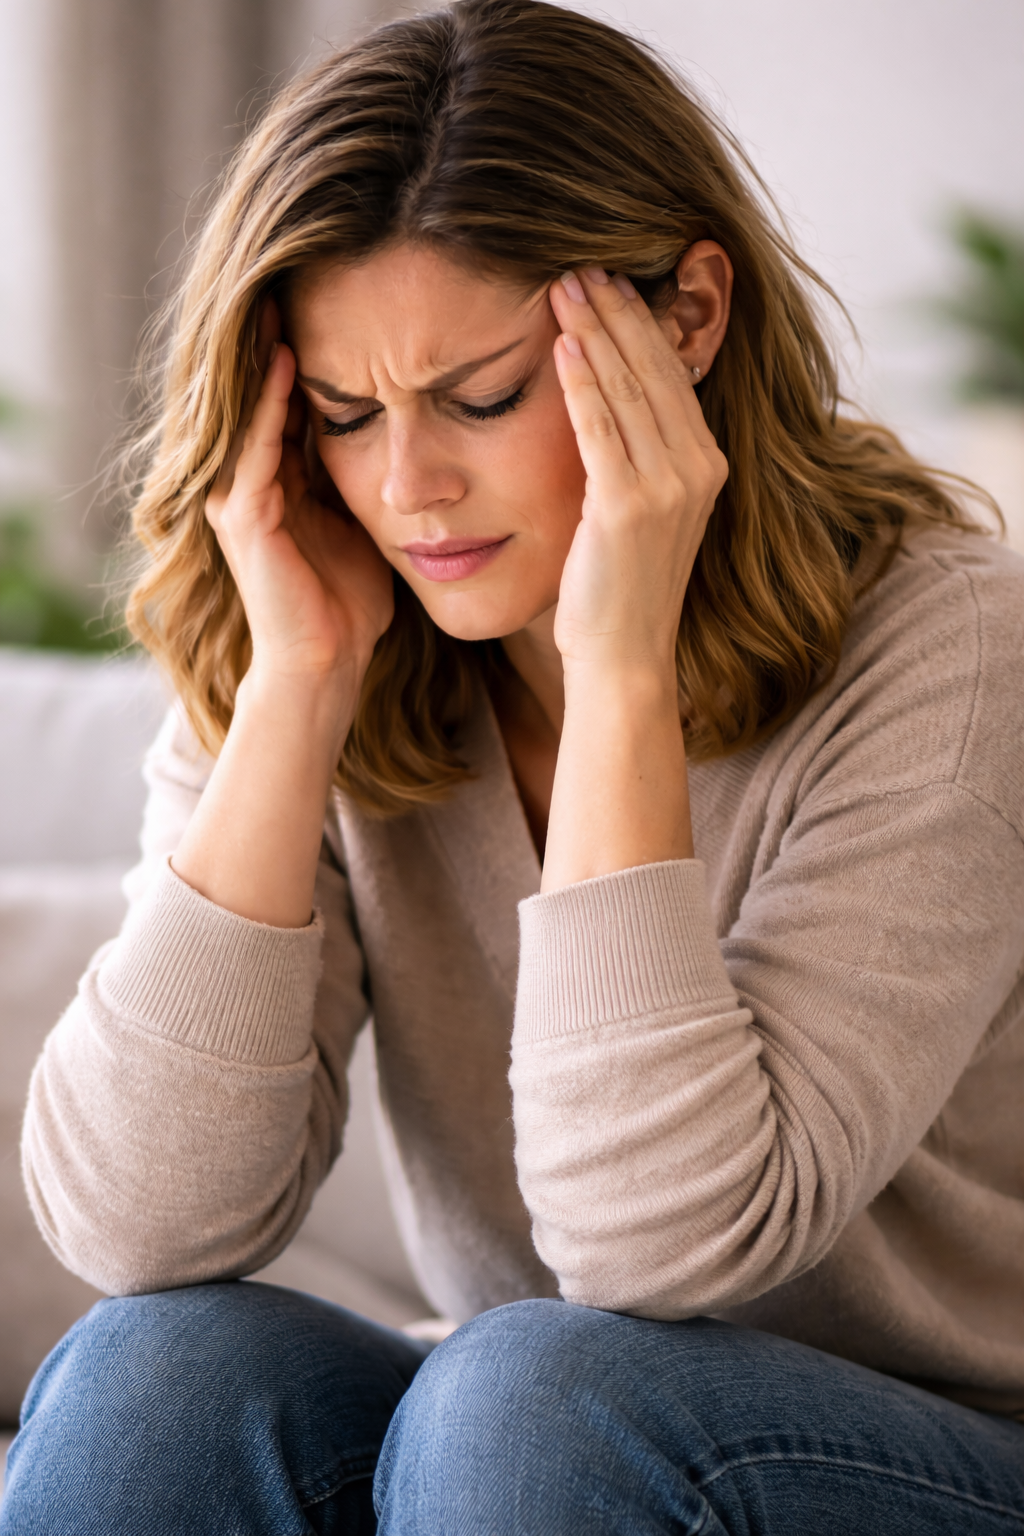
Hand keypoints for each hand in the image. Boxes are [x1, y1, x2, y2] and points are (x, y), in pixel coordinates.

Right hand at [205, 302, 393, 700]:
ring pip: (253, 409)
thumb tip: (427, 440)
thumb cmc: (354, 603)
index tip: (344, 293)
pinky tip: (285, 360)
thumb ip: (377, 479)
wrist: (327, 664)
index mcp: (285, 477)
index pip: (297, 396)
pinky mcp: (242, 518)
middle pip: (268, 391)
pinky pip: (255, 447)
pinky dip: (267, 404)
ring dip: (266, 353)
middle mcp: (254, 478)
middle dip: (284, 334)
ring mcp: (240, 497)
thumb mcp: (370, 523)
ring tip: (282, 292)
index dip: (320, 347)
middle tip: (302, 269)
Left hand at [547, 268, 726, 680]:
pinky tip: (563, 343)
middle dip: (618, 311)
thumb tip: (607, 402)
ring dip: (596, 330)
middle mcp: (698, 470)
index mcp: (705, 466)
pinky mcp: (627, 509)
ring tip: (564, 284)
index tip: (610, 282)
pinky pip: (601, 431)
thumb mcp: (641, 512)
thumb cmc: (618, 590)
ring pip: (628, 390)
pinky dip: (582, 383)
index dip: (641, 324)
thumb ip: (636, 457)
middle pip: (654, 370)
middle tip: (582, 261)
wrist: (623, 658)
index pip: (671, 377)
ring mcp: (668, 489)